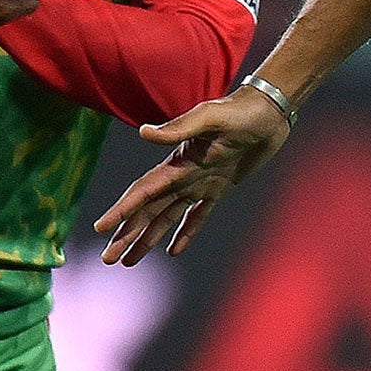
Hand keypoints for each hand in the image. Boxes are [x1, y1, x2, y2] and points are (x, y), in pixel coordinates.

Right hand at [92, 86, 293, 264]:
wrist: (269, 110)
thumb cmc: (240, 111)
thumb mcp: (209, 117)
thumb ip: (178, 128)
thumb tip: (143, 132)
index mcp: (177, 162)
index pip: (143, 192)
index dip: (122, 211)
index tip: (101, 228)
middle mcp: (183, 175)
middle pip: (148, 210)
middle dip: (127, 233)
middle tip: (107, 259)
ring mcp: (200, 183)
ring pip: (167, 217)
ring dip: (147, 238)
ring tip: (129, 260)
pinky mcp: (220, 188)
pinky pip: (198, 216)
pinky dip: (185, 233)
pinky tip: (173, 251)